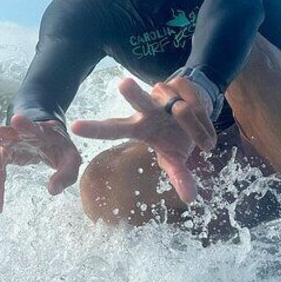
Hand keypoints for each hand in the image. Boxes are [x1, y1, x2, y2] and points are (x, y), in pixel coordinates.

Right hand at [0, 114, 81, 212]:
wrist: (46, 137)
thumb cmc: (60, 147)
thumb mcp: (71, 158)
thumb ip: (67, 173)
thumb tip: (53, 191)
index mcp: (39, 131)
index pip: (32, 127)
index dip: (25, 124)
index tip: (16, 120)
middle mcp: (17, 135)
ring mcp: (6, 146)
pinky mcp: (1, 156)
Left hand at [70, 77, 216, 202]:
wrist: (197, 108)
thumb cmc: (176, 135)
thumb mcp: (175, 159)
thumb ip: (179, 176)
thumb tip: (190, 199)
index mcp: (138, 127)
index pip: (113, 128)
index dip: (95, 129)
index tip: (74, 126)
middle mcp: (147, 108)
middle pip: (139, 100)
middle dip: (133, 93)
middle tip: (123, 84)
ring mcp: (163, 93)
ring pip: (181, 111)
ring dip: (195, 129)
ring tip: (206, 144)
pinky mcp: (181, 83)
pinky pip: (196, 106)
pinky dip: (205, 123)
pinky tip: (206, 128)